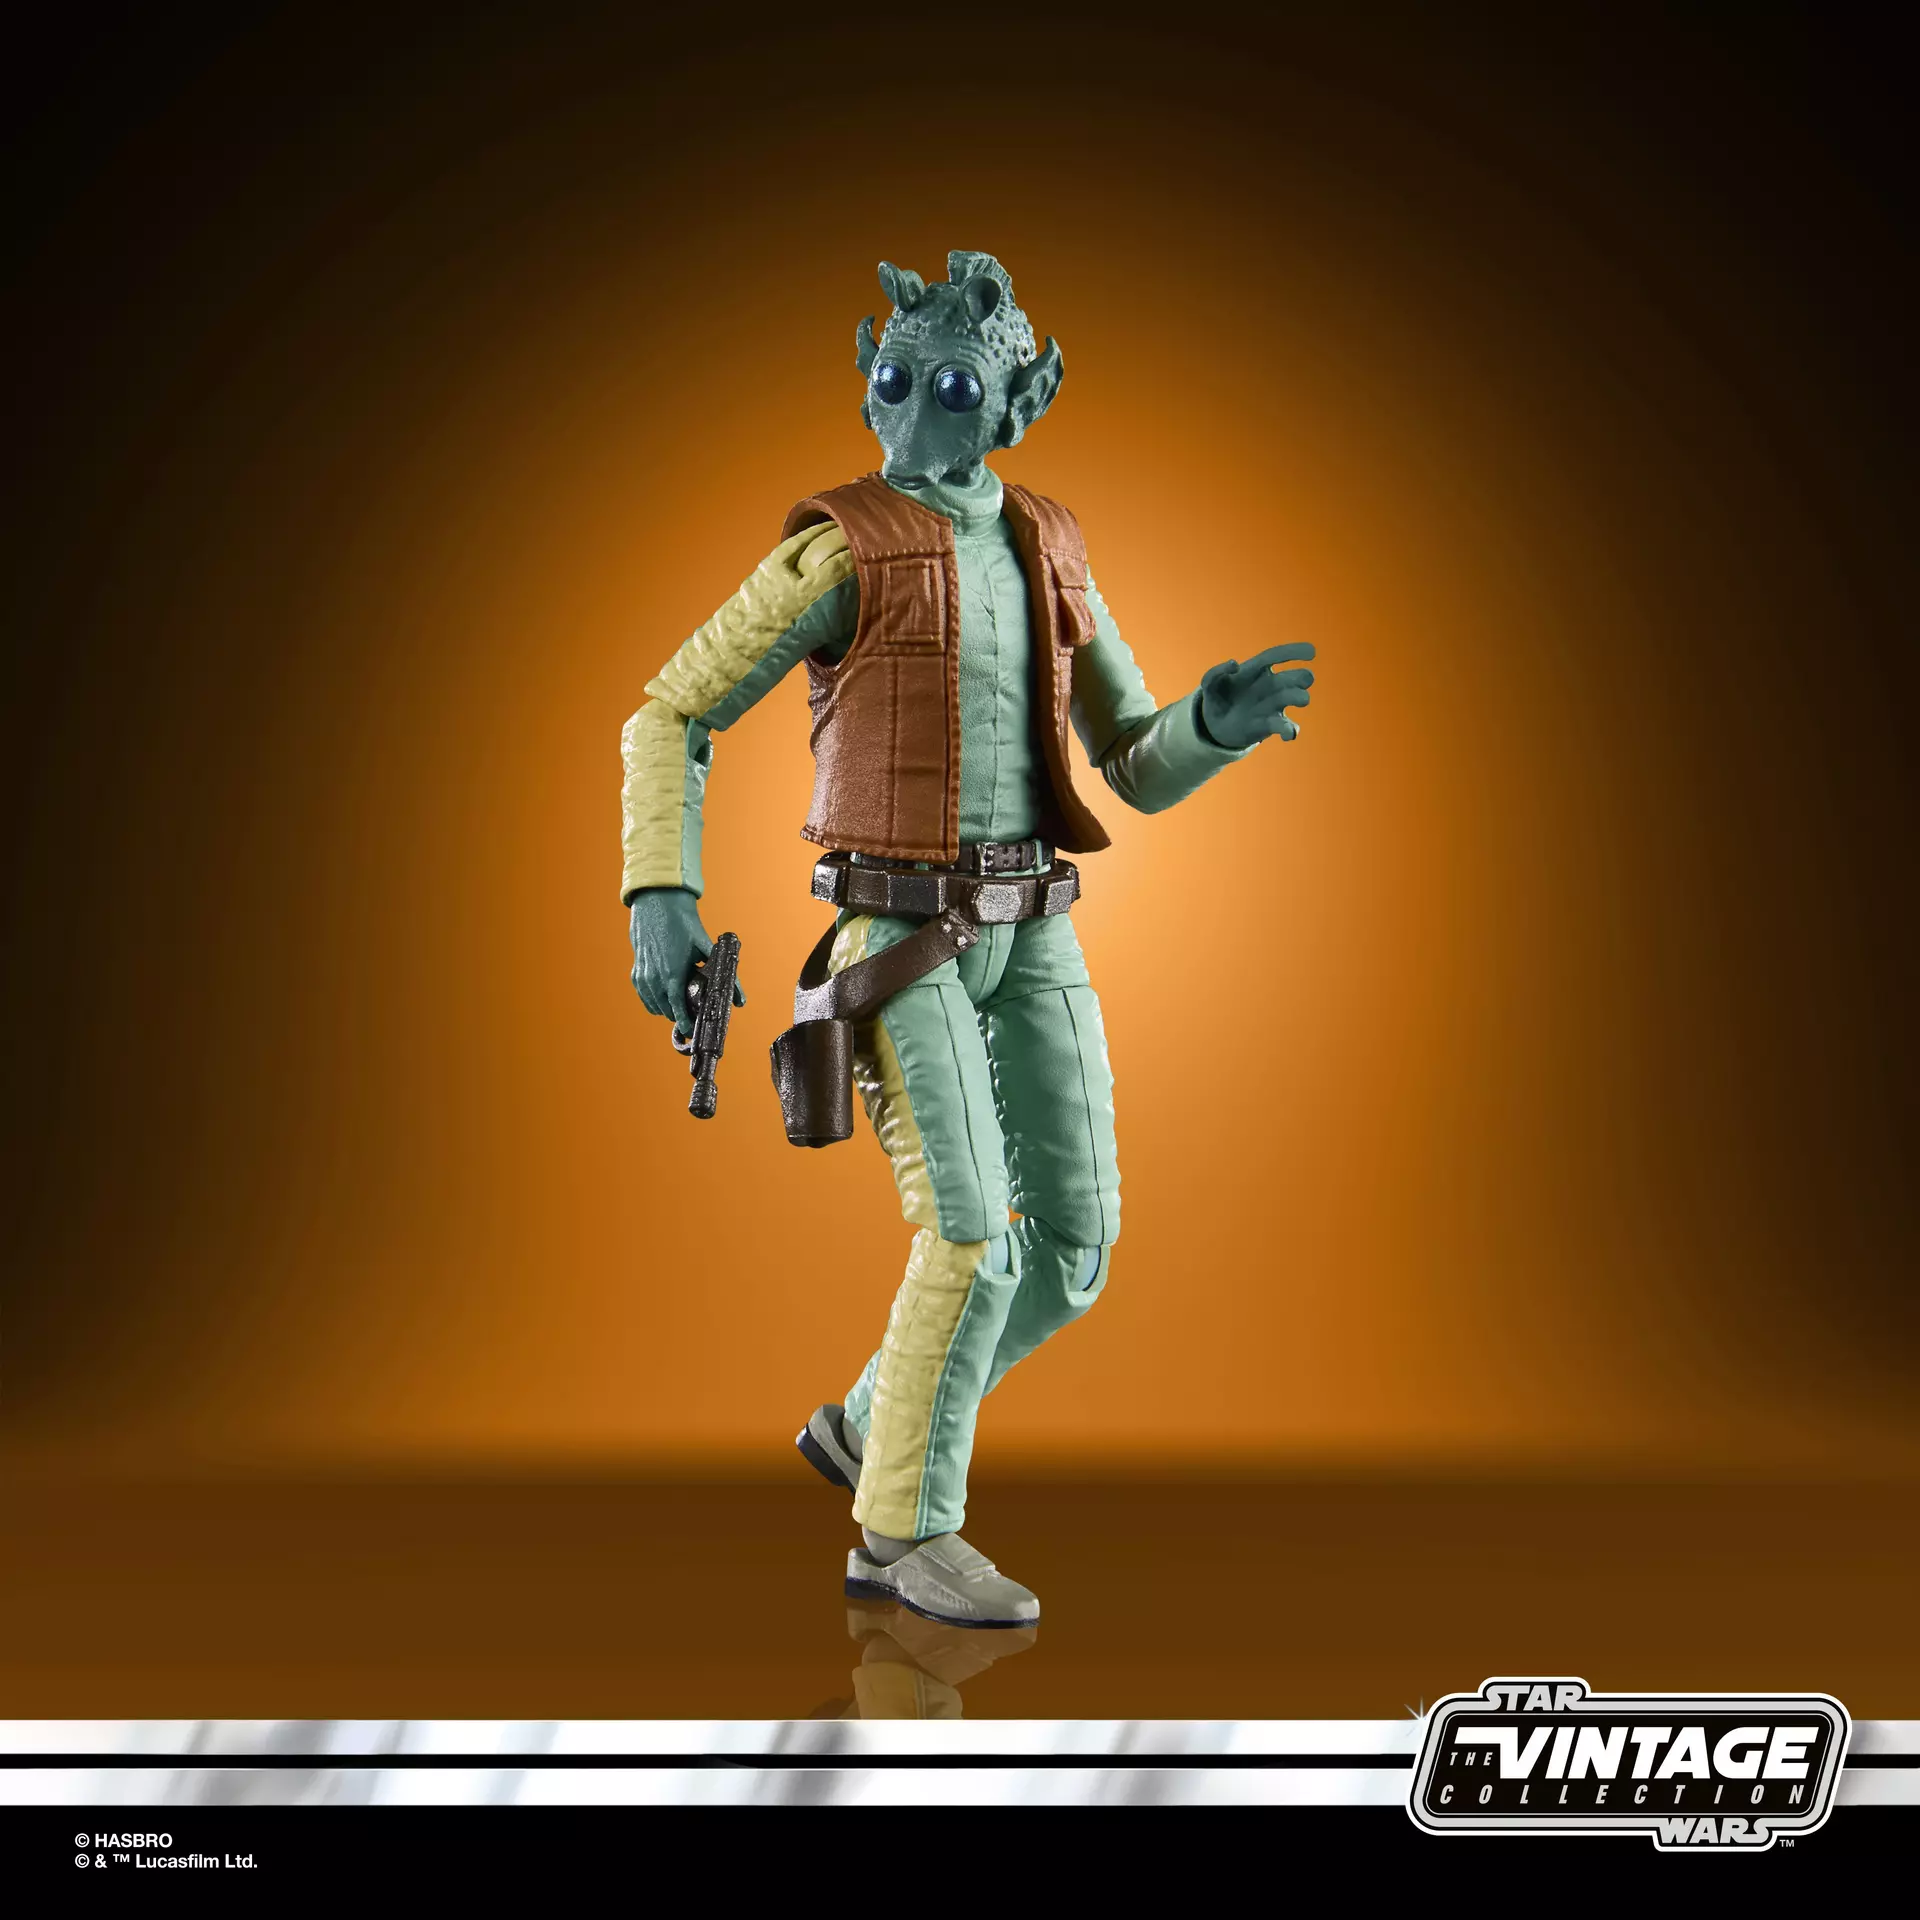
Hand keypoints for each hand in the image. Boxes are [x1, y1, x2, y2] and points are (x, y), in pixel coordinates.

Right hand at [628, 887, 746, 1035]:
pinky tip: (666, 996)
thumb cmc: (683, 923)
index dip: (685, 1023)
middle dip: (680, 1015)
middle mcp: (654, 978)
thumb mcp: (706, 947)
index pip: (677, 1009)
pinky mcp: (636, 972)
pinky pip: (645, 996)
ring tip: (681, 1004)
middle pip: (667, 1011)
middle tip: (693, 1013)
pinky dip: (654, 1001)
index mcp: (672, 974)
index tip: (691, 1031)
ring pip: (654, 1006)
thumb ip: (725, 974)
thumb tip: (740, 999)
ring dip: (667, 1009)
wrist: (657, 902)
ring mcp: (643, 976)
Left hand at [1198, 643, 1315, 748]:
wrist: (1214, 724)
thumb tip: (1235, 665)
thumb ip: (1216, 672)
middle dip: (1302, 677)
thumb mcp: (1209, 683)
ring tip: (1298, 701)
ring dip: (1300, 698)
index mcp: (1258, 669)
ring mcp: (1274, 704)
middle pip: (1296, 676)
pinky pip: (1289, 727)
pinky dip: (1291, 731)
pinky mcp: (1272, 724)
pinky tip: (1287, 734)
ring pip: (1299, 697)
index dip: (1294, 651)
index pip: (1278, 656)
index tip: (1312, 652)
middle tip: (1301, 681)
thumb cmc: (1217, 697)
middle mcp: (1271, 685)